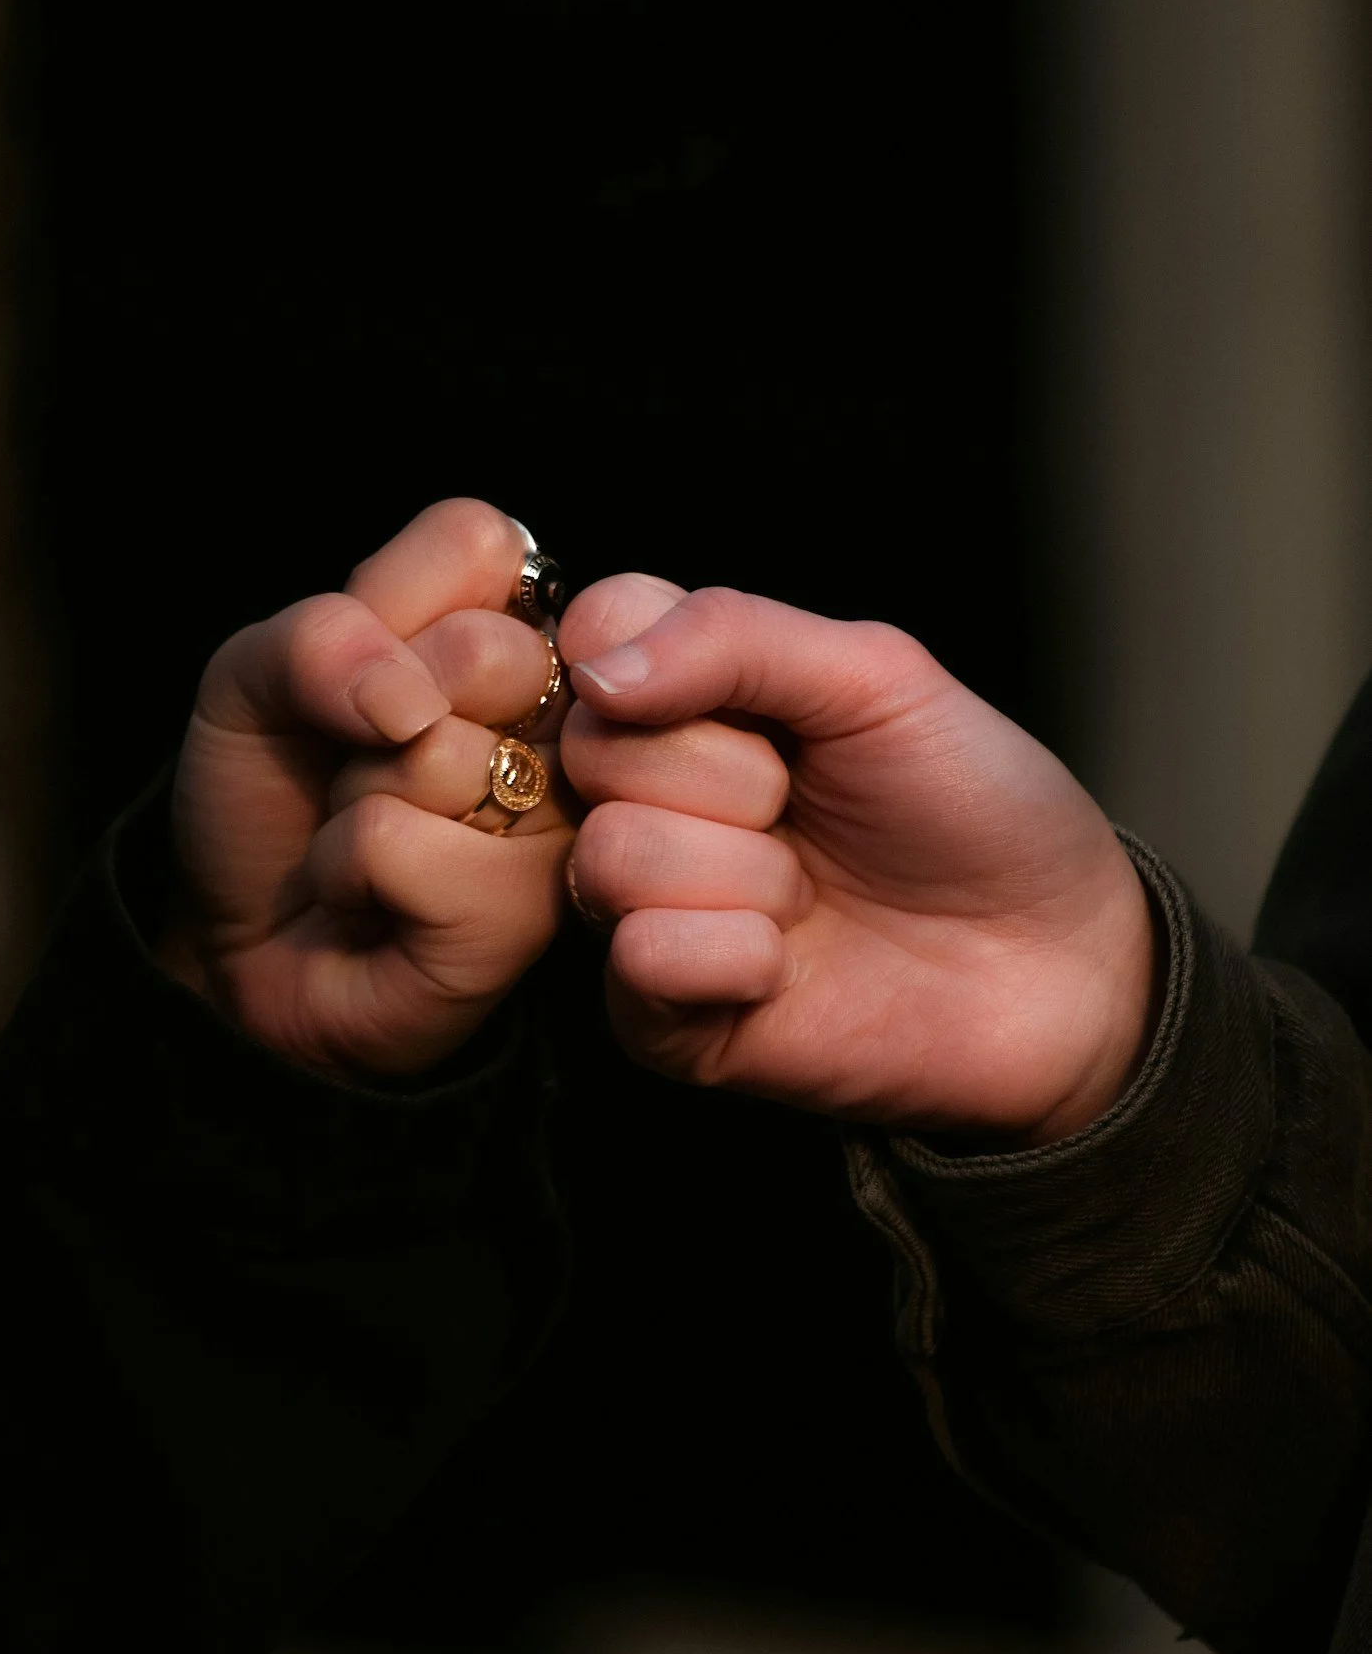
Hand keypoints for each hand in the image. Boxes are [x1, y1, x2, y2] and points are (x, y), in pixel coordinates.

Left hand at [165, 500, 571, 1080]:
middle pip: (484, 650)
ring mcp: (564, 821)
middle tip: (365, 761)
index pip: (483, 542)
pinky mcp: (531, 913)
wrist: (237, 940)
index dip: (383, 606)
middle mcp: (569, 720)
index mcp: (519, 632)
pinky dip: (347, 869)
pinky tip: (372, 899)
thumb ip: (318, 638)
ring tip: (367, 834)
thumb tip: (406, 698)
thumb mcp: (251, 679)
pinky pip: (404, 847)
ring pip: (439, 754)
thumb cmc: (271, 798)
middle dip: (371, 709)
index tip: (365, 675)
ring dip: (356, 798)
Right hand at [558, 576, 1159, 1141]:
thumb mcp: (879, 679)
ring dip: (745, 875)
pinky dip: (734, 957)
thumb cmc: (979, 810)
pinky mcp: (662, 1018)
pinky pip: (640, 960)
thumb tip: (600, 667)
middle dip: (732, 776)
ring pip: (614, 857)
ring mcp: (649, 907)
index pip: (592, 635)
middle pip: (594, 749)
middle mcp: (652, 797)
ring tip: (810, 891)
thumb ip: (733, 636)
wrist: (1059, 963)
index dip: (656, 659)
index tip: (757, 701)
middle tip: (806, 803)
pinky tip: (788, 965)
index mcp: (691, 697)